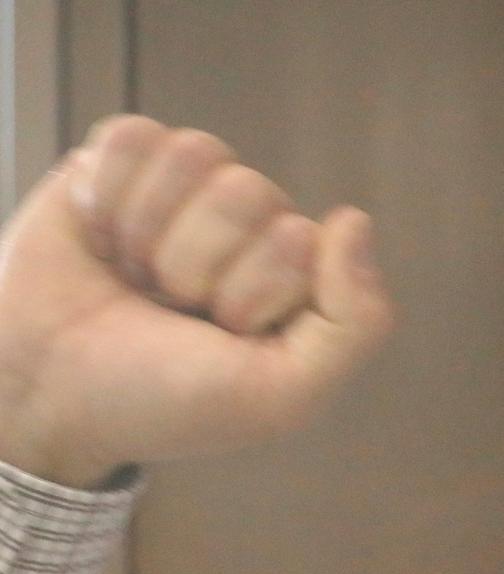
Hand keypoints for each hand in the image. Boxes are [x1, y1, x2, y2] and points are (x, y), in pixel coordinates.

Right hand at [0, 115, 394, 485]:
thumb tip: (354, 221)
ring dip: (149, 232)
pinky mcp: (122, 165)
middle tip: (170, 309)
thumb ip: (355, 323)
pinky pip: (134, 137)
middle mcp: (252, 223)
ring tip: (135, 276)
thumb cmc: (164, 402)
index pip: (298, 238)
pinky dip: (105, 195)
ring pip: (196, 154)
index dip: (249, 294)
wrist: (45, 401)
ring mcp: (188, 190)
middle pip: (247, 192)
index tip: (220, 337)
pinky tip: (101, 239)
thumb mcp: (282, 396)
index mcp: (299, 272)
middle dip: (194, 265)